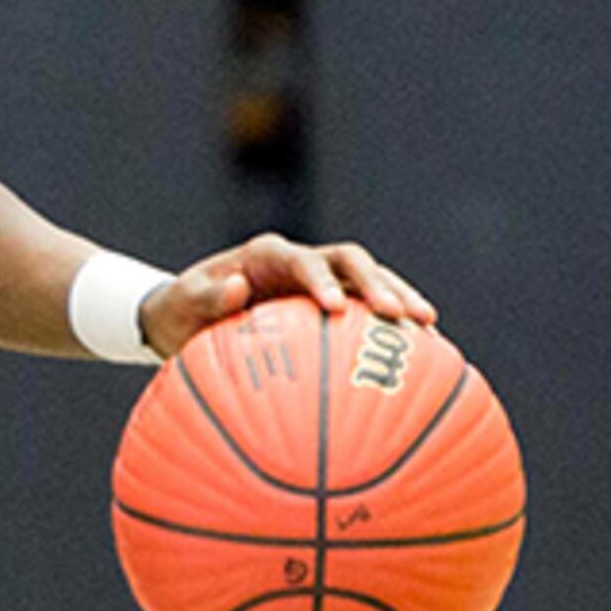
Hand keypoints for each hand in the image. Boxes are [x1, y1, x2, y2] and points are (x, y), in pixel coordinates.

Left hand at [143, 232, 433, 359]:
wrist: (185, 313)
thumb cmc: (180, 310)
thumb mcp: (181, 304)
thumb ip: (204, 296)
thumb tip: (235, 287)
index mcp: (266, 255)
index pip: (303, 260)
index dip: (322, 280)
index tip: (335, 308)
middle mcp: (299, 260)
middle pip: (351, 261)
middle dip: (379, 284)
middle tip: (401, 316)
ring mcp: (320, 279)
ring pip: (371, 279)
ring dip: (400, 298)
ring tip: (430, 329)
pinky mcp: (331, 301)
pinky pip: (369, 309)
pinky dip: (393, 326)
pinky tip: (424, 355)